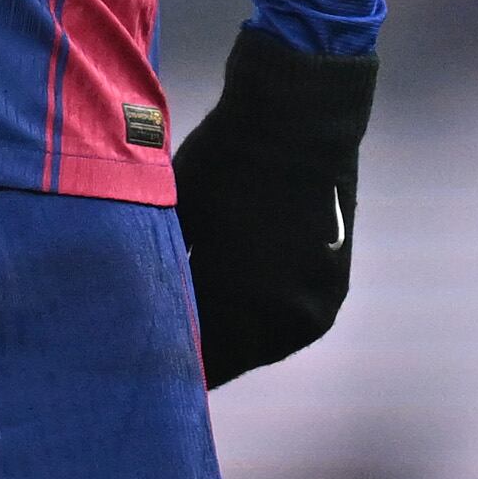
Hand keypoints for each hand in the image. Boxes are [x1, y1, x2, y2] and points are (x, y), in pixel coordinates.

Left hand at [173, 25, 376, 386]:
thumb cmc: (223, 162)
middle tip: (173, 337)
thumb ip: (171, 277)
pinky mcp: (332, 290)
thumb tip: (155, 311)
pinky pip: (291, 323)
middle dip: (203, 349)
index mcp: (231, 307)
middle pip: (230, 357)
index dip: (166, 357)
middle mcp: (278, 321)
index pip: (192, 361)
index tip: (145, 353)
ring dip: (236, 336)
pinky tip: (243, 302)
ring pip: (261, 343)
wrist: (299, 117)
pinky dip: (266, 317)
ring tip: (207, 318)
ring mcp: (311, 308)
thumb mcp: (180, 223)